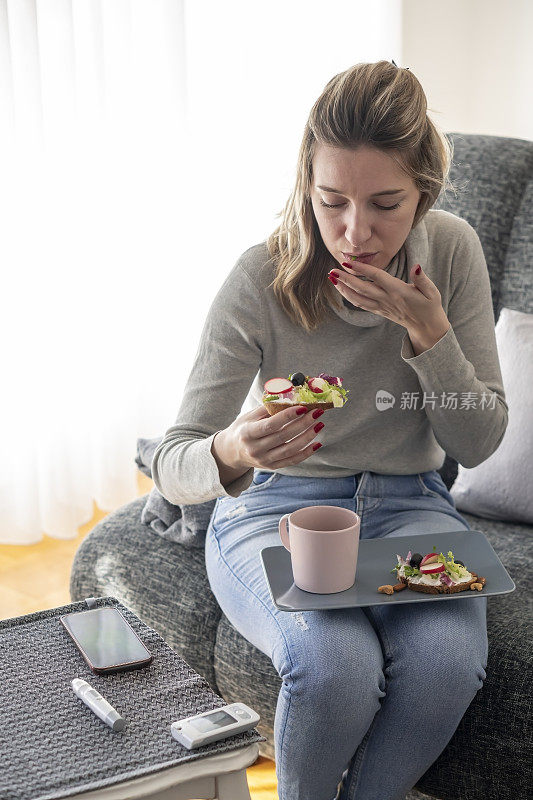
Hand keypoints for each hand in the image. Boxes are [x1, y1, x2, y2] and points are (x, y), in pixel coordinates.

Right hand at [216, 404, 324, 471]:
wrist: (232, 451)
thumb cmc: (243, 428)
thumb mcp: (249, 416)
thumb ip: (268, 407)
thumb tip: (290, 396)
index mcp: (247, 433)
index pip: (270, 425)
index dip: (288, 416)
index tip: (303, 407)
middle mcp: (255, 449)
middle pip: (283, 436)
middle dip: (303, 424)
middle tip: (317, 413)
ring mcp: (264, 460)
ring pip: (290, 449)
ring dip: (308, 437)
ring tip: (319, 424)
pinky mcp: (272, 466)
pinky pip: (292, 460)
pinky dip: (306, 452)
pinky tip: (317, 443)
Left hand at [330, 259, 449, 343]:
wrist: (426, 327)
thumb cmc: (430, 306)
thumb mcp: (431, 291)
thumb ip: (422, 279)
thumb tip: (416, 266)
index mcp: (398, 292)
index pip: (377, 278)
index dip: (362, 270)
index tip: (348, 263)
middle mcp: (387, 300)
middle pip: (362, 288)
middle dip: (346, 279)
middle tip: (331, 271)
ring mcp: (382, 307)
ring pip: (358, 299)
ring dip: (343, 289)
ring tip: (331, 279)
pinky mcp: (379, 311)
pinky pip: (361, 305)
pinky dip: (350, 297)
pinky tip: (342, 289)